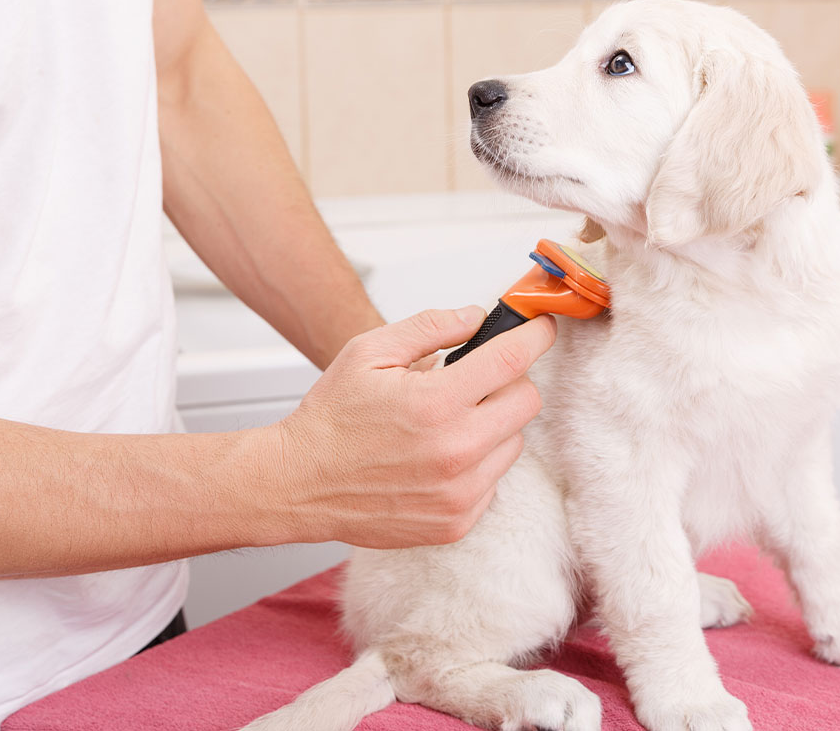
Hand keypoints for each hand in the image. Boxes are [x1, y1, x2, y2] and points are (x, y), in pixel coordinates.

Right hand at [265, 306, 553, 548]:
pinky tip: (439, 456)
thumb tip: (476, 317)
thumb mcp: (370, 351)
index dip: (536, 335)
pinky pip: (494, 480)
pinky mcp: (457, 522)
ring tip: (447, 422)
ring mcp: (459, 493)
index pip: (513, 359)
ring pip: (513, 442)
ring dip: (493, 424)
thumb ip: (430, 327)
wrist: (298, 484)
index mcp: (435, 403)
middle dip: (509, 381)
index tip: (542, 327)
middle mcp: (455, 452)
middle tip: (476, 379)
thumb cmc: (331, 418)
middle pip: (527, 402)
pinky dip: (477, 462)